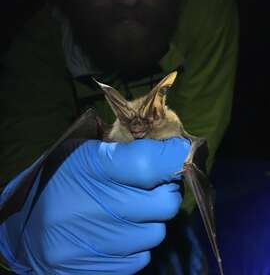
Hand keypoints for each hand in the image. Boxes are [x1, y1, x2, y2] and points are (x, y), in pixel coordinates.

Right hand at [0, 138, 189, 273]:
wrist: (22, 224)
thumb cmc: (57, 178)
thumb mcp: (85, 152)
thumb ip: (126, 151)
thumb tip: (171, 151)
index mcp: (91, 168)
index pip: (148, 164)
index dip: (173, 158)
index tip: (181, 153)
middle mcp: (95, 209)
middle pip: (164, 204)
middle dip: (167, 191)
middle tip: (156, 184)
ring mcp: (96, 244)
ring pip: (156, 234)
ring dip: (151, 220)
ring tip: (130, 211)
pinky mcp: (96, 270)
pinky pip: (140, 258)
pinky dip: (137, 244)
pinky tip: (118, 233)